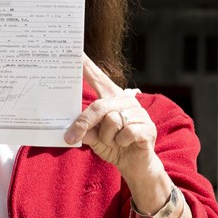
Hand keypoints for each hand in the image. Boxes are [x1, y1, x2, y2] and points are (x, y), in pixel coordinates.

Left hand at [63, 54, 157, 177]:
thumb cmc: (113, 145)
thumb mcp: (93, 137)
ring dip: (107, 137)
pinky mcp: (147, 127)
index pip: (98, 77)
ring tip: (113, 142)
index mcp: (111, 98)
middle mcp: (125, 100)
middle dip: (84, 124)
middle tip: (71, 138)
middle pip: (98, 107)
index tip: (76, 51)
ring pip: (111, 122)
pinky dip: (120, 142)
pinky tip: (125, 144)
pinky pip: (125, 133)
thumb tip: (73, 129)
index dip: (87, 65)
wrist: (135, 165)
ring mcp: (138, 113)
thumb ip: (85, 129)